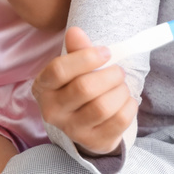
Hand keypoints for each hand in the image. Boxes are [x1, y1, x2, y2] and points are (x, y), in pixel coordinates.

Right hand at [31, 27, 136, 156]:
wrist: (86, 123)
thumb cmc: (79, 86)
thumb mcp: (74, 67)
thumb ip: (77, 49)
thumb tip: (75, 32)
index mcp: (44, 87)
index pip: (59, 70)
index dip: (86, 57)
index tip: (106, 52)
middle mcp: (53, 111)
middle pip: (84, 88)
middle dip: (110, 75)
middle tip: (118, 71)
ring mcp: (72, 130)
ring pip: (103, 107)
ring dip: (120, 91)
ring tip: (121, 86)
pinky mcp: (94, 142)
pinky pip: (119, 121)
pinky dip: (130, 106)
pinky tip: (126, 100)